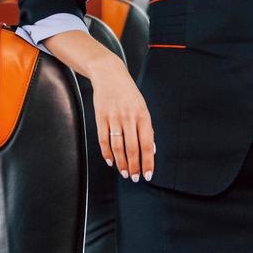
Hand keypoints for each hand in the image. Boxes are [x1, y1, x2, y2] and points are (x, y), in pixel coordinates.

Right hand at [88, 58, 155, 181]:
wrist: (109, 74)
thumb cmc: (128, 93)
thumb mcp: (142, 107)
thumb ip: (147, 128)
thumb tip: (152, 149)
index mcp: (143, 115)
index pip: (147, 144)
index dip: (148, 162)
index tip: (148, 175)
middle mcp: (129, 117)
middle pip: (132, 148)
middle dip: (134, 166)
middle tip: (134, 178)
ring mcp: (114, 117)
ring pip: (117, 146)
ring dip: (121, 163)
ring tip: (124, 173)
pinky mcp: (100, 117)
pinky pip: (103, 139)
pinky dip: (106, 153)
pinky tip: (110, 161)